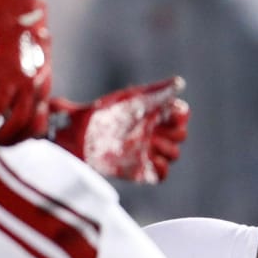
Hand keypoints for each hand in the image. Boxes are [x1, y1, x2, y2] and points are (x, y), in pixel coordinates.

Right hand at [0, 0, 51, 146]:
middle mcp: (29, 85)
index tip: (6, 145)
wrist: (23, 10)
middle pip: (16, 123)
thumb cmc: (30, 43)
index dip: (21, 140)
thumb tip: (15, 115)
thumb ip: (32, 94)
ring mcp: (10, 74)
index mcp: (42, 90)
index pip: (35, 127)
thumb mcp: (40, 71)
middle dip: (0, 141)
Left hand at [49, 77, 188, 183]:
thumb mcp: (125, 99)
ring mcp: (148, 152)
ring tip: (151, 145)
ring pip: (174, 154)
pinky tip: (149, 161)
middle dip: (175, 133)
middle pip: (181, 135)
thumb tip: (180, 82)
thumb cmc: (99, 114)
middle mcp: (153, 133)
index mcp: (152, 113)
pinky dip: (161, 170)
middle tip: (157, 131)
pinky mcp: (141, 170)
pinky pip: (162, 175)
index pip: (180, 114)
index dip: (181, 114)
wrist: (76, 139)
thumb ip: (153, 91)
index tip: (172, 112)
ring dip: (168, 150)